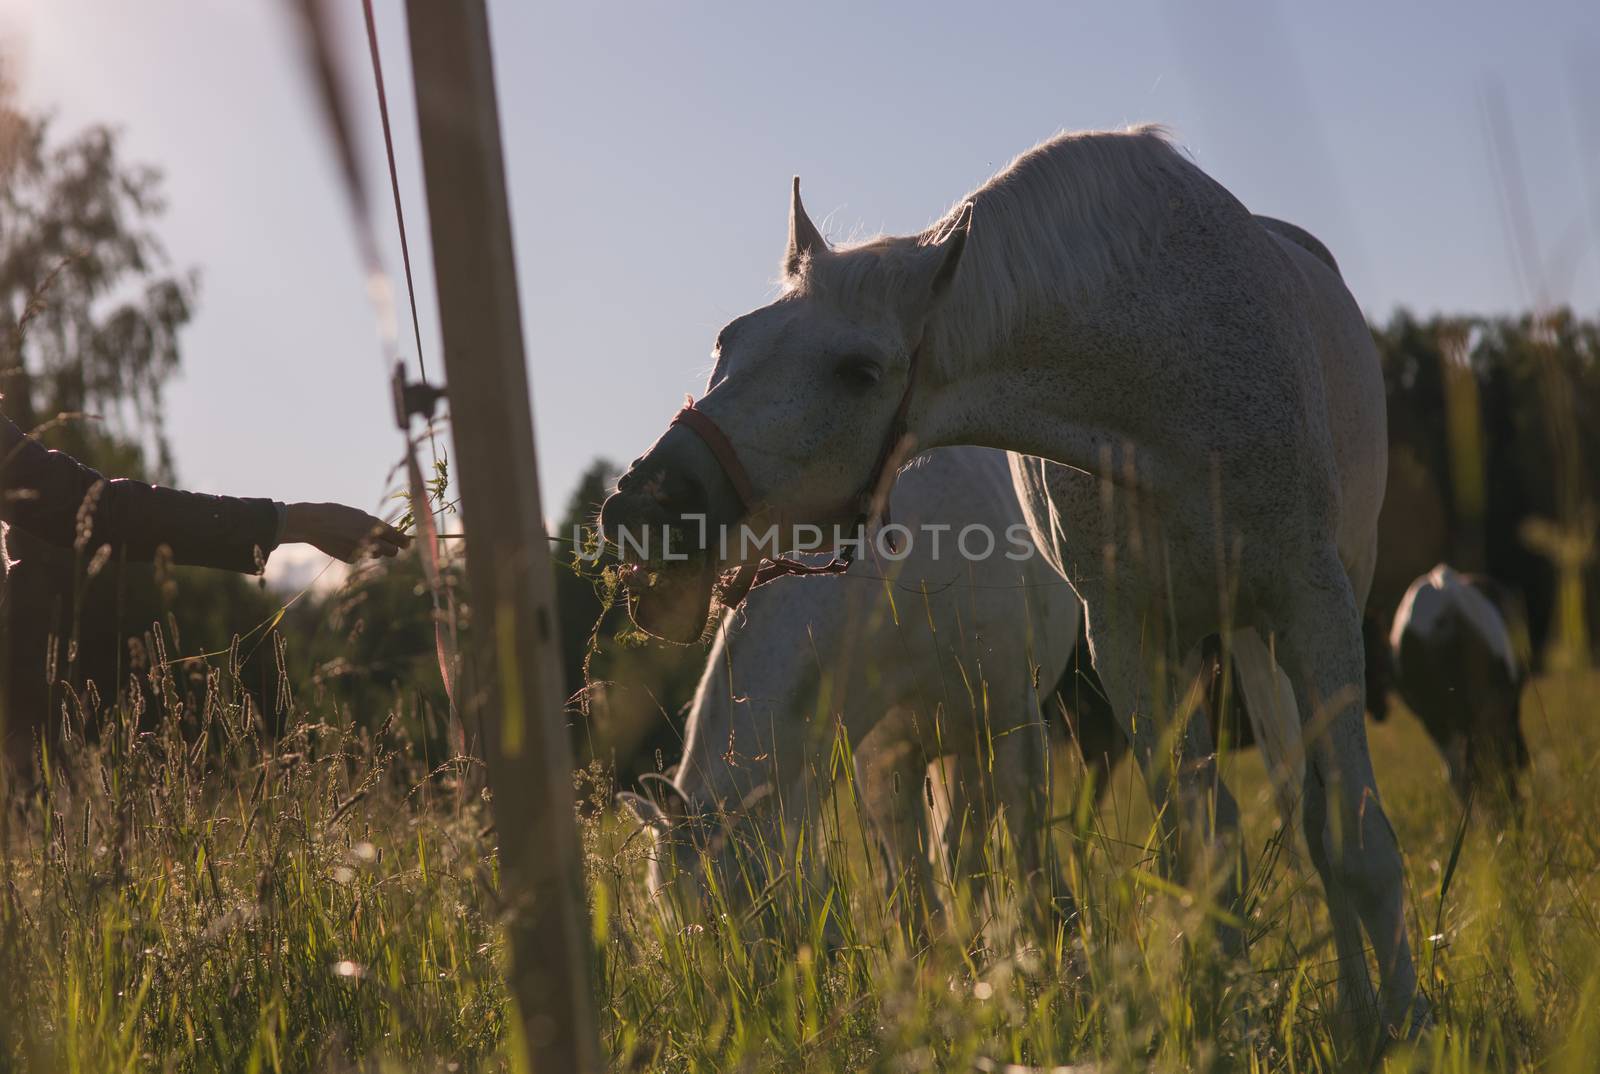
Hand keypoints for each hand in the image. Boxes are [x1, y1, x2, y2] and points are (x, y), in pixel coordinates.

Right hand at [281, 502, 410, 561]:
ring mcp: (361, 551)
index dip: (405, 541)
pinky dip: (360, 552)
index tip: (407, 543)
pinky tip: (347, 543)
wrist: (313, 523)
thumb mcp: (359, 515)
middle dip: (393, 548)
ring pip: (378, 555)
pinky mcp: (350, 559)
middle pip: (393, 552)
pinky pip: (362, 557)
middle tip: (391, 545)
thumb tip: (389, 532)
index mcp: (374, 525)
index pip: (399, 537)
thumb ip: (374, 524)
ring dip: (376, 550)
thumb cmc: (336, 514)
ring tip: (362, 539)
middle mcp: (370, 540)